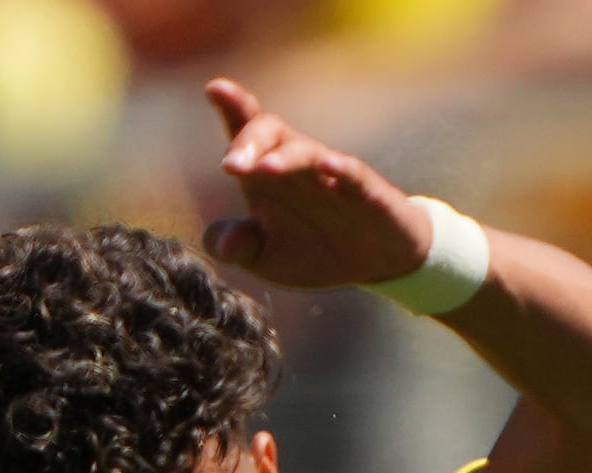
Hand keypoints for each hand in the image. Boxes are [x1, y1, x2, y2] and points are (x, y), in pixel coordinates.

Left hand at [198, 79, 443, 292]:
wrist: (377, 263)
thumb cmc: (315, 250)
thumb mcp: (267, 257)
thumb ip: (237, 246)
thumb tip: (221, 245)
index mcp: (270, 174)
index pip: (248, 132)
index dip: (232, 107)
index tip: (215, 89)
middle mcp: (299, 165)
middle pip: (271, 131)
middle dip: (249, 140)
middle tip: (230, 165)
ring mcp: (333, 176)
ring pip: (306, 151)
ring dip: (285, 157)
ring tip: (264, 169)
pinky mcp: (367, 193)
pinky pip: (354, 174)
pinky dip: (341, 168)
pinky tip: (328, 166)